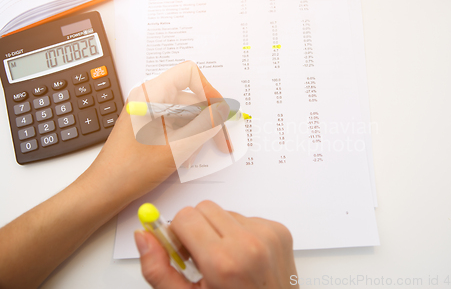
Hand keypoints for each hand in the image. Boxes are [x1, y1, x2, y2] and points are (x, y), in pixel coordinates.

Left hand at [81, 61, 228, 205]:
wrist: (105, 190)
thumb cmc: (129, 170)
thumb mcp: (176, 148)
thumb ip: (204, 127)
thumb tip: (222, 112)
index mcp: (150, 95)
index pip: (188, 74)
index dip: (208, 90)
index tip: (218, 111)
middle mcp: (149, 98)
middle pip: (190, 96)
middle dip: (208, 117)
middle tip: (221, 139)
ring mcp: (148, 112)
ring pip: (185, 112)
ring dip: (198, 130)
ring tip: (200, 152)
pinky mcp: (149, 125)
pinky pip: (176, 123)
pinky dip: (187, 136)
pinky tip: (188, 155)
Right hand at [135, 201, 297, 288]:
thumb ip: (158, 270)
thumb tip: (143, 236)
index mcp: (223, 262)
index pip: (185, 217)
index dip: (177, 233)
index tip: (181, 251)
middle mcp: (249, 243)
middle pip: (204, 208)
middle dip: (196, 229)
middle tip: (201, 257)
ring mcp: (267, 235)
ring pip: (225, 212)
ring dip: (218, 231)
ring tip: (226, 262)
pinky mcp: (280, 231)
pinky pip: (246, 218)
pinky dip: (239, 234)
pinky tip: (242, 258)